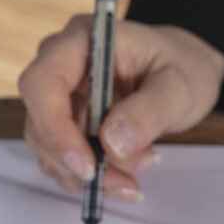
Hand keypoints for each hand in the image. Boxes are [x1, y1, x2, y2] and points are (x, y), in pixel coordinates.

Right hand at [19, 17, 223, 202]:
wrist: (183, 74)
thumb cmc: (181, 67)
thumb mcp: (179, 86)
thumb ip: (149, 111)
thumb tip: (112, 142)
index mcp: (82, 41)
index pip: (42, 83)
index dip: (55, 128)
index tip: (88, 165)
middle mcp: (61, 66)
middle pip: (40, 124)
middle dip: (80, 163)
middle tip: (127, 182)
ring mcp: (59, 97)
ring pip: (50, 150)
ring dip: (91, 175)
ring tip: (142, 164)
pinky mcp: (65, 124)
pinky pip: (64, 161)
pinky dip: (93, 177)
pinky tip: (129, 170)